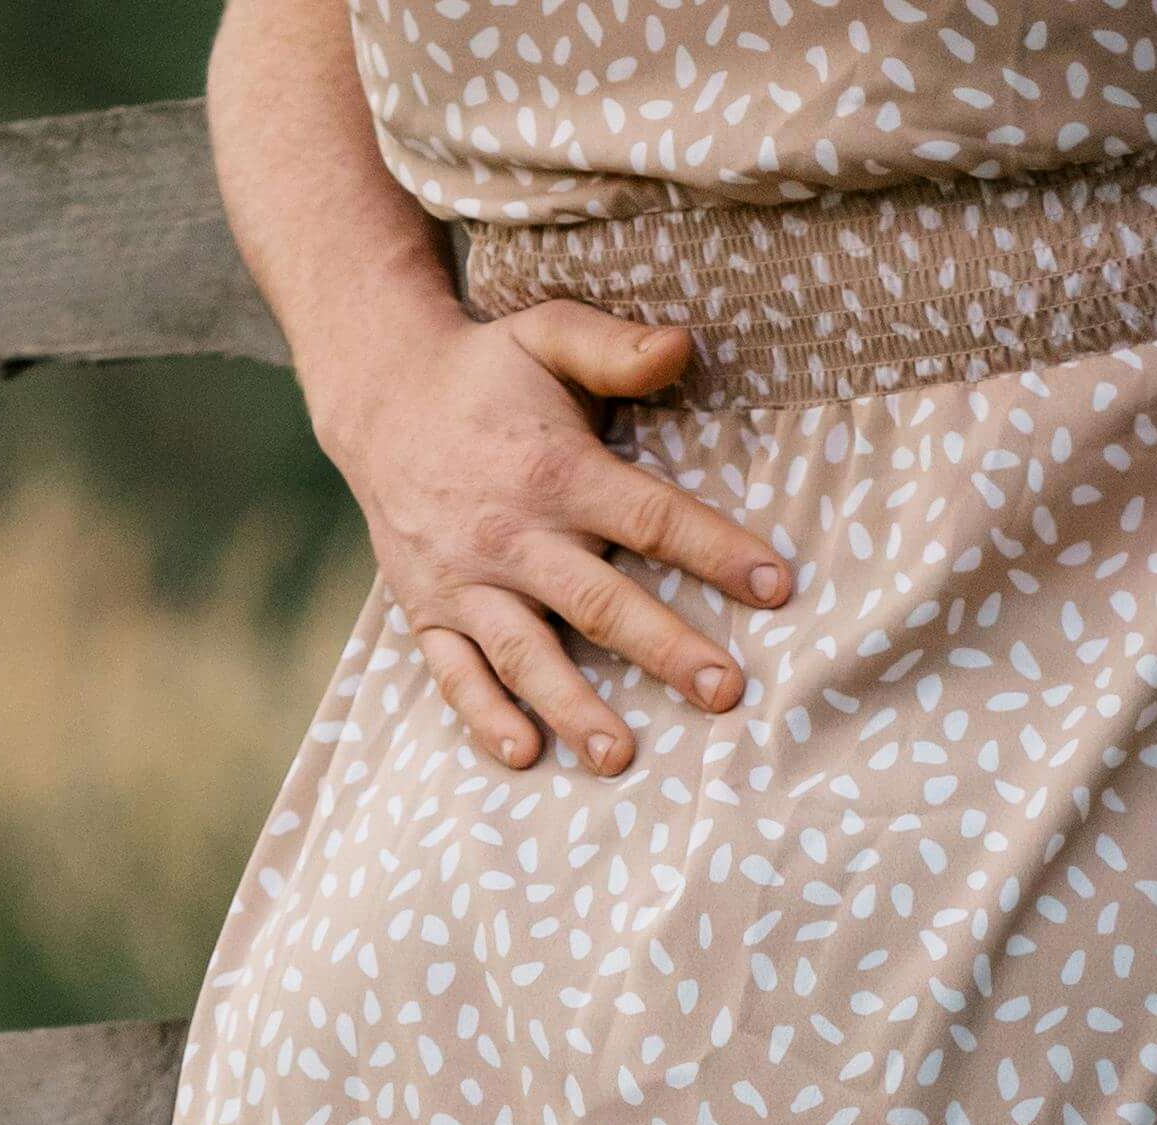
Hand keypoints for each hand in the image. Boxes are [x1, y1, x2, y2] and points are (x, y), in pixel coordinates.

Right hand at [302, 297, 794, 774]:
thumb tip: (686, 344)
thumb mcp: (547, 334)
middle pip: (599, 602)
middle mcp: (511, 534)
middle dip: (665, 650)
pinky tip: (526, 755)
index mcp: (554, 469)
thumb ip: (615, 348)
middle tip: (725, 692)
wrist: (381, 399)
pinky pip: (455, 674)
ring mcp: (466, 581)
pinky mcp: (430, 611)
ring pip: (526, 654)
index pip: (649, 517)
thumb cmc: (485, 372)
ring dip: (573, 708)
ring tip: (622, 757)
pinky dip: (485, 717)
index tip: (775, 586)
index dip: (716, 552)